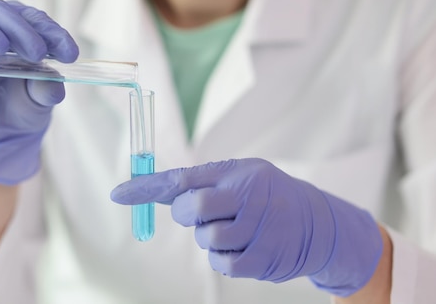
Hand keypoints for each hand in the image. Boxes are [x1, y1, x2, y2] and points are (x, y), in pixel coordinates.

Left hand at [111, 158, 382, 296]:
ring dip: (211, 237)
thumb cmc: (267, 195)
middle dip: (188, 214)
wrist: (318, 224)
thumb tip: (156, 189)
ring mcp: (257, 229)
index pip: (183, 178)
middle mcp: (247, 197)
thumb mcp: (242, 175)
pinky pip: (222, 263)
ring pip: (206, 239)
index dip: (146, 187)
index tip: (117, 193)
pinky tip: (243, 246)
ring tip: (234, 228)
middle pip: (192, 208)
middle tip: (201, 213)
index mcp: (237, 173)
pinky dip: (224, 257)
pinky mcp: (262, 259)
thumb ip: (202, 182)